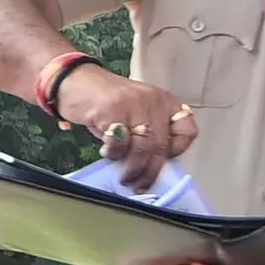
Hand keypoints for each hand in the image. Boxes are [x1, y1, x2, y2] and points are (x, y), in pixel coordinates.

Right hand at [65, 69, 195, 186]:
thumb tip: (152, 167)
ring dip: (133, 169)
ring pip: (142, 148)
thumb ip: (148, 135)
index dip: (178, 150)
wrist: (77, 80)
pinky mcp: (111, 110)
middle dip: (150, 171)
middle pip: (161, 146)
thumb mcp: (136, 114)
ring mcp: (132, 104)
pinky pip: (119, 143)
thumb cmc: (108, 102)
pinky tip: (107, 152)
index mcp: (165, 102)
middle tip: (139, 184)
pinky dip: (114, 154)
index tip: (163, 160)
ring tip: (124, 177)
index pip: (187, 130)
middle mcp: (153, 101)